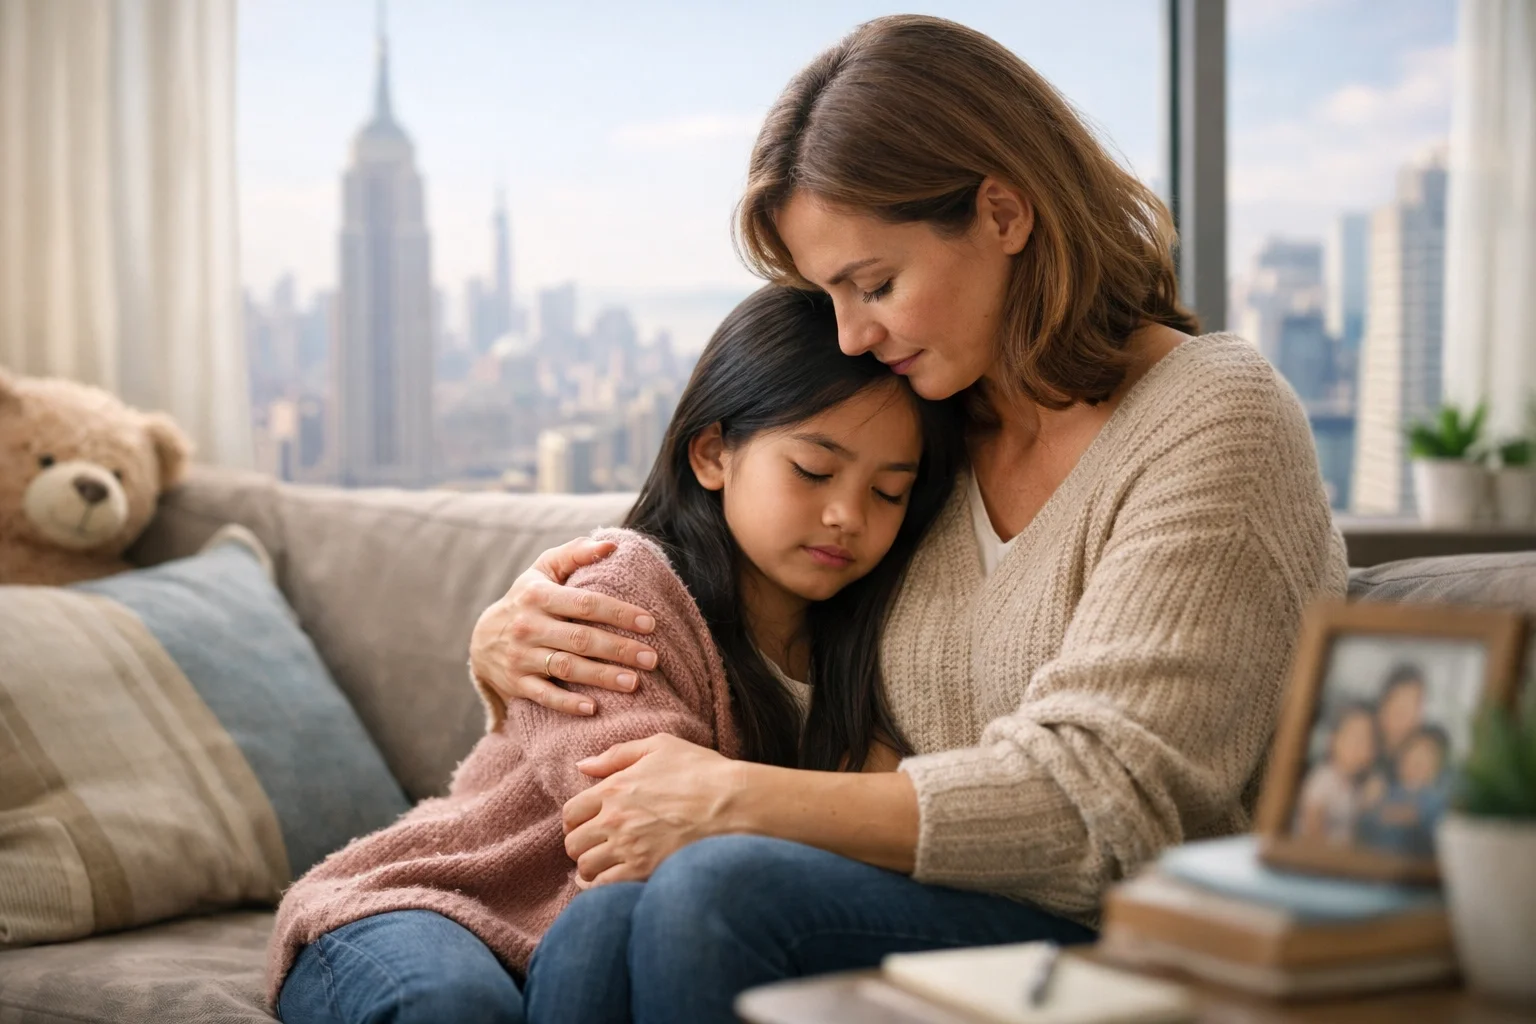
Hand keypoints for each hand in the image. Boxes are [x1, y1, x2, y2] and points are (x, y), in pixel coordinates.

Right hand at [469, 538, 658, 715]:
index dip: (619, 613)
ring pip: (567, 668)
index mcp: (539, 595)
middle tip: (652, 658)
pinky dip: (568, 703)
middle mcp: (529, 626)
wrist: (481, 639)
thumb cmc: (526, 598)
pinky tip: (593, 708)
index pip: (585, 604)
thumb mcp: (543, 570)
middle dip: (619, 649)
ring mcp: (521, 656)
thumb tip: (612, 545)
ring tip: (635, 683)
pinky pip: (544, 695)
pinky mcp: (517, 683)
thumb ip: (576, 553)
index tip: (650, 623)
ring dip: (602, 676)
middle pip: (581, 639)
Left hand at [562, 734, 742, 885]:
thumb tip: (583, 766)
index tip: (587, 825)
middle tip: (597, 846)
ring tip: (606, 864)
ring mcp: (628, 847)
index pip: (570, 813)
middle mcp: (614, 819)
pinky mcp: (644, 871)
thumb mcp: (660, 746)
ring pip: (586, 867)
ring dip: (591, 868)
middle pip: (573, 844)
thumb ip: (618, 754)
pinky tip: (611, 881)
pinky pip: (605, 887)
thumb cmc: (702, 771)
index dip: (575, 821)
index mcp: (613, 789)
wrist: (736, 803)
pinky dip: (602, 887)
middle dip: (581, 846)